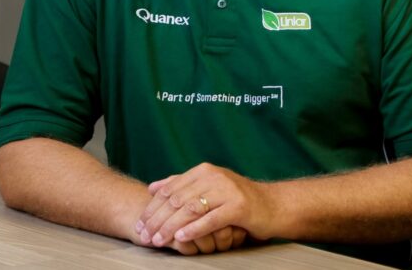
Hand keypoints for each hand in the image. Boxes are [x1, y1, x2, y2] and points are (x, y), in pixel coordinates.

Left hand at [136, 163, 275, 252]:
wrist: (272, 205)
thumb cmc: (237, 199)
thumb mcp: (209, 187)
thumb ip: (182, 185)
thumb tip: (154, 187)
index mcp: (204, 171)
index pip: (170, 189)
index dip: (152, 207)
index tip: (139, 223)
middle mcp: (214, 177)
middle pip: (177, 199)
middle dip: (157, 219)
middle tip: (144, 235)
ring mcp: (227, 190)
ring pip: (191, 209)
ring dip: (171, 226)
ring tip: (158, 240)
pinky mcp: (238, 206)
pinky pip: (211, 219)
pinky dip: (194, 229)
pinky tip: (181, 238)